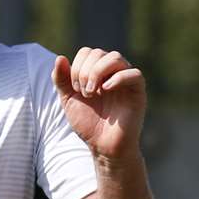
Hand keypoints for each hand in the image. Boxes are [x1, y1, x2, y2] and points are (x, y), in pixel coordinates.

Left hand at [52, 48, 146, 163]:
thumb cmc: (88, 123)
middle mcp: (112, 72)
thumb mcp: (69, 100)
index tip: (75, 89)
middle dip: (85, 71)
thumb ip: (61, 80)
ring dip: (98, 72)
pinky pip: (134, 74)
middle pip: (99, 53)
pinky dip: (118, 78)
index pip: (87, 52)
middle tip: (84, 93)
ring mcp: (126, 81)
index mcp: (97, 72)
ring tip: (92, 93)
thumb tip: (60, 57)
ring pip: (116, 58)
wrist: (102, 146)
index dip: (77, 66)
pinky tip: (106, 89)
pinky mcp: (138, 92)